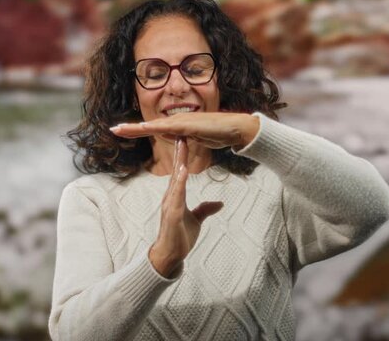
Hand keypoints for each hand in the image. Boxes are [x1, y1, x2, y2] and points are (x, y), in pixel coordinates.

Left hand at [110, 112, 259, 149]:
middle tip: (112, 130)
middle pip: (148, 125)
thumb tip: (170, 137)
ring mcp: (181, 121)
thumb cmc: (217, 134)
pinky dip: (155, 127)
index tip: (121, 132)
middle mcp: (176, 121)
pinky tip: (143, 128)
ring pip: (154, 125)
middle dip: (130, 128)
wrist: (234, 129)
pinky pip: (168, 127)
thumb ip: (181, 137)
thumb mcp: (194, 139)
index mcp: (176, 126)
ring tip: (119, 130)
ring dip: (136, 128)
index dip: (136, 131)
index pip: (152, 129)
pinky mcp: (188, 125)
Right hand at [149, 138, 222, 276]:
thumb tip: (219, 203)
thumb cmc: (180, 237)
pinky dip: (179, 184)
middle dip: (179, 153)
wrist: (170, 256)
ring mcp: (170, 205)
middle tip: (181, 133)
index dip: (182, 156)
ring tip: (182, 147)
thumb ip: (205, 210)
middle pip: (176, 171)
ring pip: (175, 181)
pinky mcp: (171, 215)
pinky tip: (183, 173)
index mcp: (175, 196)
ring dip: (179, 164)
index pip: (180, 172)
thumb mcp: (196, 220)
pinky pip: (176, 196)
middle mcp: (170, 197)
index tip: (185, 139)